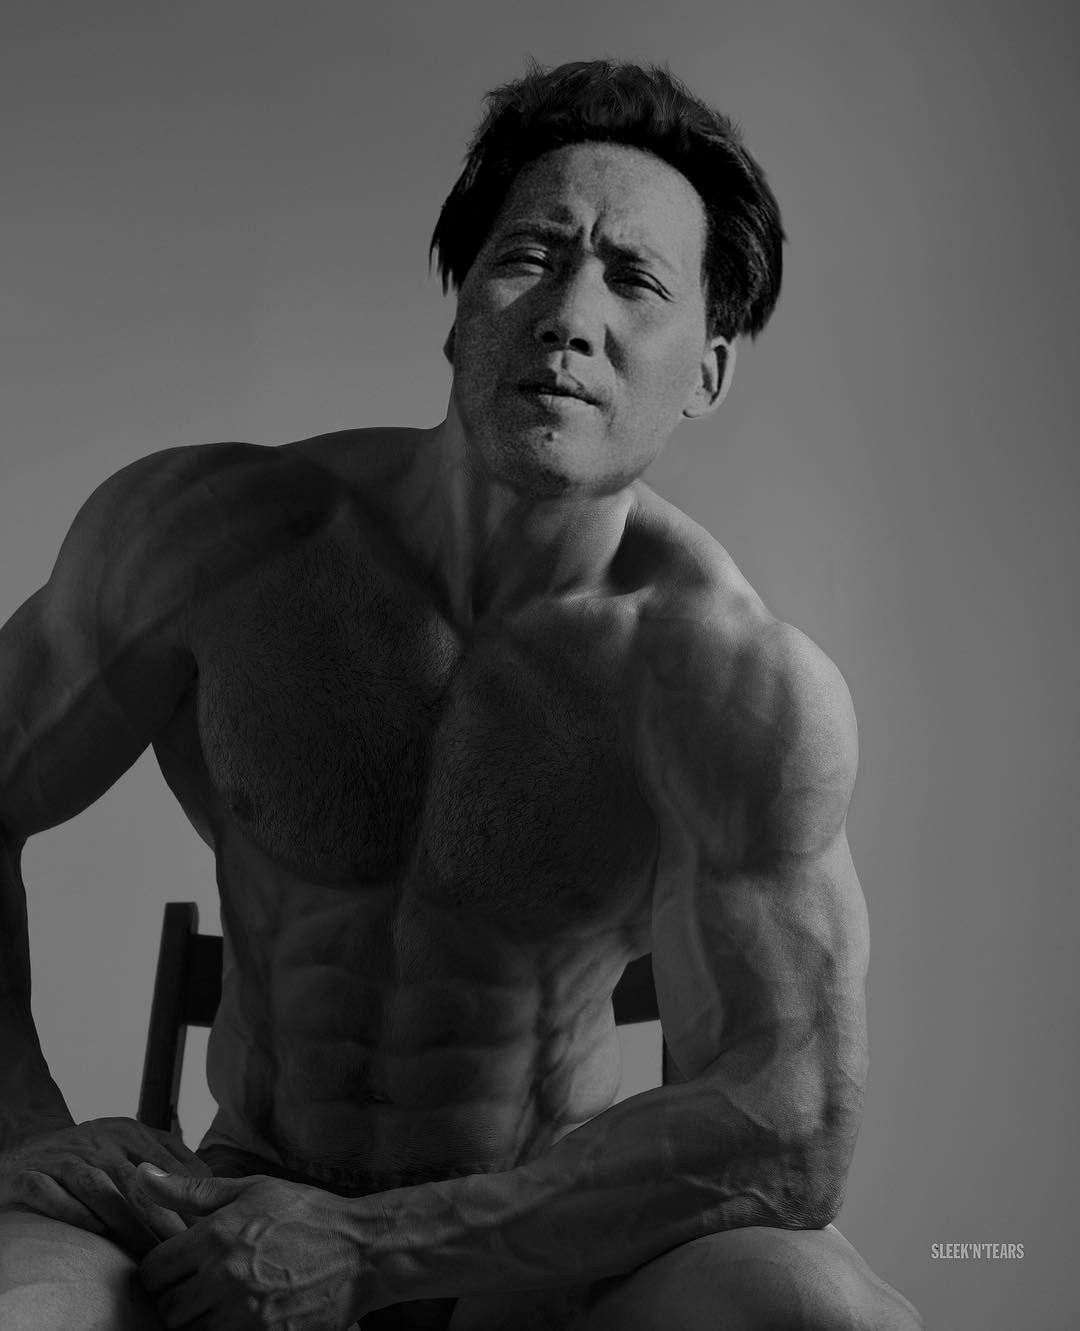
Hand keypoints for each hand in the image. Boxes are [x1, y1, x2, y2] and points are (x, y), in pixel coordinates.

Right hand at [0, 1116, 212, 1256]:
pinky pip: (52, 1195)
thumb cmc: (92, 1150)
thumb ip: (170, 1157)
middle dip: (164, 1216)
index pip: (167, 1166)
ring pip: (101, 1189)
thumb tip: (212, 1183)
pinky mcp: (30, 1175)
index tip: (207, 1228)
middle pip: (139, 1181)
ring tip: (148, 1251)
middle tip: (184, 1247)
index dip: (188, 1199)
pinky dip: (74, 1213)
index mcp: (130, 1132)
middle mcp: (100, 1141)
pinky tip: (95, 1232)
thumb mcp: (133, 1142)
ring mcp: (65, 1157)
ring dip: (126, 1222)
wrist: (29, 1138)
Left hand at [138, 1167, 367, 1329]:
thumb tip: (141, 1174)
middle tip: (199, 1290)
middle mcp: (224, 1278)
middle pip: (166, 1310)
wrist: (363, 1250)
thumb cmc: (307, 1214)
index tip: (178, 1269)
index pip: (153, 1271)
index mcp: (215, 1236)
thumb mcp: (252, 1190)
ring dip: (198, 1322)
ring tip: (220, 1304)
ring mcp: (244, 1315)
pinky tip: (239, 1318)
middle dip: (177, 1301)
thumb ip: (191, 1189)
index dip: (161, 1272)